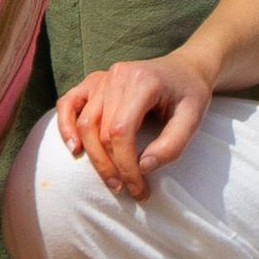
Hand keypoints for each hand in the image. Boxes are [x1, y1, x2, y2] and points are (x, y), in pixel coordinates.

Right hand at [56, 50, 215, 194]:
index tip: (138, 188)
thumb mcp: (193, 119)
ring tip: (110, 180)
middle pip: (100, 130)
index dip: (125, 165)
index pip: (121, 130)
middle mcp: (117, 76)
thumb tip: (142, 167)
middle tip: (127, 190)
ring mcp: (103, 76)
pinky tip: (74, 149)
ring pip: (85, 122)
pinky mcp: (94, 81)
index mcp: (142, 81)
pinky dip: (65, 126)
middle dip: (111, 167)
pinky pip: (68, 103)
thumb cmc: (190, 94)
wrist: (185, 68)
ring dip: (93, 156)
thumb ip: (172, 145)